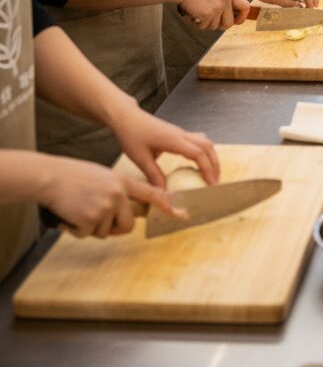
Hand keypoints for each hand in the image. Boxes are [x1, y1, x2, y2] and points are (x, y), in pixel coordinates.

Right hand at [39, 156, 179, 238]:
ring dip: (91, 227)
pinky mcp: (90, 218)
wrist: (53, 177)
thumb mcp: (104, 177)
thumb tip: (124, 213)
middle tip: (97, 220)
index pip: (149, 194)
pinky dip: (77, 230)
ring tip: (80, 209)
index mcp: (123, 182)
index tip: (180, 214)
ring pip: (104, 232)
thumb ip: (118, 191)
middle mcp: (118, 194)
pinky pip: (87, 234)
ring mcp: (105, 206)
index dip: (165, 204)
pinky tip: (70, 215)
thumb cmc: (75, 177)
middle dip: (114, 229)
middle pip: (127, 225)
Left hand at [111, 105, 219, 188]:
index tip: (211, 183)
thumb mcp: (140, 158)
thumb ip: (154, 175)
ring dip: (211, 156)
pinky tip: (200, 162)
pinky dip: (204, 151)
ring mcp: (181, 132)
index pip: (198, 153)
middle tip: (215, 181)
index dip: (207, 168)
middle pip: (207, 146)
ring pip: (205, 141)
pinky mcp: (178, 133)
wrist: (128, 117)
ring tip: (211, 172)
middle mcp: (181, 134)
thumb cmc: (132, 135)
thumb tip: (164, 192)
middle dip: (214, 163)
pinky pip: (198, 140)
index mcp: (173, 140)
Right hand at [176, 0, 248, 30]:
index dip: (242, 17)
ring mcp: (217, 7)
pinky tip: (193, 15)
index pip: (245, 7)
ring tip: (198, 14)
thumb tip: (233, 16)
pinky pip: (204, 26)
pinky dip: (197, 24)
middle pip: (230, 23)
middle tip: (211, 22)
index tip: (236, 21)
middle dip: (220, 26)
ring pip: (215, 26)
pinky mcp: (207, 14)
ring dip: (206, 23)